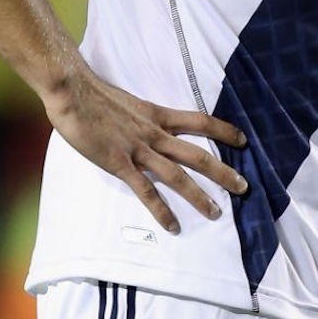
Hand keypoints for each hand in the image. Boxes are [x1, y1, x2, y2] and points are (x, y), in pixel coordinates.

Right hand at [43, 62, 247, 234]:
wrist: (73, 92)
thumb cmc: (93, 94)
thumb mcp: (127, 102)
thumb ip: (139, 116)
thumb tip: (142, 123)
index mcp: (157, 116)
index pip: (199, 121)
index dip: (223, 130)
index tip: (242, 139)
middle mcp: (154, 134)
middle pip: (198, 155)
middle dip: (223, 172)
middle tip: (243, 188)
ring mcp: (139, 150)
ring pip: (178, 176)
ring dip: (199, 196)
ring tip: (216, 213)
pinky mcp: (120, 164)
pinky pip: (146, 191)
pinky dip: (161, 210)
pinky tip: (173, 226)